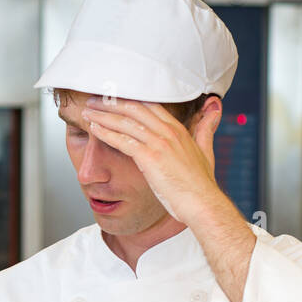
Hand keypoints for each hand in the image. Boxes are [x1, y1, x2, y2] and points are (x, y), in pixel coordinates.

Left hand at [81, 95, 221, 222]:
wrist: (202, 203)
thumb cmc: (202, 185)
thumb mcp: (206, 150)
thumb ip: (206, 128)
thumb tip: (214, 108)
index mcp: (178, 129)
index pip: (150, 106)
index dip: (130, 100)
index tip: (114, 98)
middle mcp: (168, 131)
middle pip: (135, 108)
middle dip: (112, 103)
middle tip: (94, 101)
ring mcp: (159, 143)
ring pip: (126, 122)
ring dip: (103, 116)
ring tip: (87, 112)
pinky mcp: (151, 157)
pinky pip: (123, 140)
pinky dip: (106, 133)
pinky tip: (93, 129)